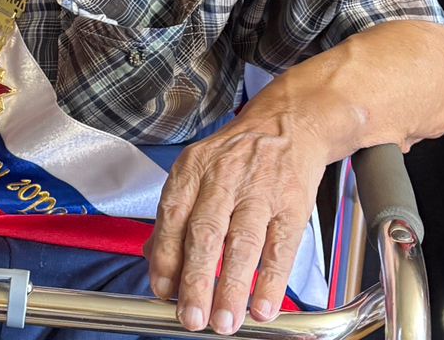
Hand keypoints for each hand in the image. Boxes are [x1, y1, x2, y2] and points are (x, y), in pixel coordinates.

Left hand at [143, 108, 329, 331]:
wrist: (289, 123)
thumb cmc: (238, 153)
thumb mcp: (199, 168)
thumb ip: (176, 213)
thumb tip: (151, 257)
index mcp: (194, 168)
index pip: (172, 215)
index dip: (165, 256)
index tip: (162, 291)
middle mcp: (224, 177)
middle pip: (205, 232)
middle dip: (195, 280)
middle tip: (191, 318)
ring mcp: (260, 191)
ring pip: (241, 243)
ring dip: (231, 287)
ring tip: (224, 323)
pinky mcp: (292, 204)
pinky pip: (280, 247)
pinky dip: (270, 280)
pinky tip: (262, 307)